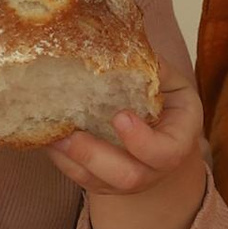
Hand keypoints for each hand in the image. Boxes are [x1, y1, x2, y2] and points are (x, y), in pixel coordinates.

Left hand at [51, 76, 211, 228]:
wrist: (165, 133)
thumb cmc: (169, 103)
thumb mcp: (171, 82)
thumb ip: (154, 69)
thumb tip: (124, 46)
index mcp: (179, 142)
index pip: (166, 153)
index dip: (141, 140)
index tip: (120, 115)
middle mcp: (154, 170)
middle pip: (128, 177)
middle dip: (94, 156)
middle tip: (69, 134)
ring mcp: (127, 181)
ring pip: (99, 183)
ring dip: (71, 160)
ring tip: (51, 135)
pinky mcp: (103, 183)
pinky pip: (81, 180)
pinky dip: (62, 161)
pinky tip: (49, 139)